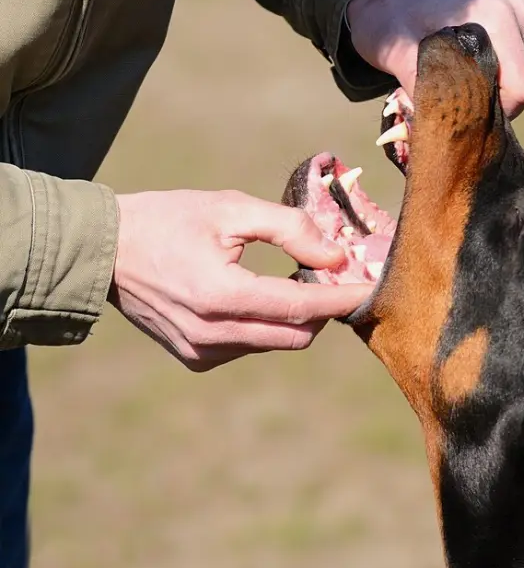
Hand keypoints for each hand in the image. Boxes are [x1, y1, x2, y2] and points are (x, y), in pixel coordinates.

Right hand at [108, 190, 372, 371]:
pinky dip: (268, 325)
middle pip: (297, 334)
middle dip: (324, 308)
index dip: (342, 297)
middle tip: (333, 276)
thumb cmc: (170, 219)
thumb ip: (289, 229)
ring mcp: (202, 352)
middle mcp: (212, 334)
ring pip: (277, 342)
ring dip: (297, 316)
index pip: (301, 306)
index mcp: (221, 296)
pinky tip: (259, 295)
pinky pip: (252, 346)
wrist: (106, 250)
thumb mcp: (232, 208)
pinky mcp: (195, 358)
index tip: (373, 287)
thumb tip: (336, 256)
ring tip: (294, 278)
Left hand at [347, 0, 523, 118]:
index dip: (489, 110)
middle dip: (480, 105)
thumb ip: (419, 87)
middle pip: (518, 92)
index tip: (452, 107)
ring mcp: (522, 23)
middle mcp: (518, 16)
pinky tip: (459, 73)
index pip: (520, 89)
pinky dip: (484, 85)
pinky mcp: (519, 33)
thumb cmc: (391, 19)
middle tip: (440, 98)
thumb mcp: (396, 53)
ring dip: (480, 96)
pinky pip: (511, 77)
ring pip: (514, 88)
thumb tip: (436, 128)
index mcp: (497, 17)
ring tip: (445, 81)